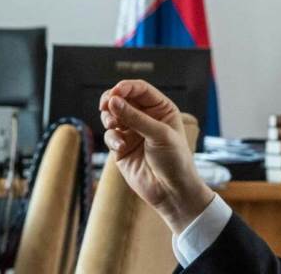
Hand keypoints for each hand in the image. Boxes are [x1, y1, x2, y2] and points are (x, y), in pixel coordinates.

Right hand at [100, 79, 213, 233]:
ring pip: (112, 115)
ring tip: (113, 125)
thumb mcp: (159, 134)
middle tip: (105, 105)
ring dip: (109, 118)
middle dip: (111, 100)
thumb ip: (135, 117)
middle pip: (122, 99)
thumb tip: (113, 101)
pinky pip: (110, 136)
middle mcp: (145, 118)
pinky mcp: (121, 148)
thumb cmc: (175, 160)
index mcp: (160, 109)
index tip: (115, 93)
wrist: (172, 191)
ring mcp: (132, 132)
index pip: (139, 89)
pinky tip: (120, 148)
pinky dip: (112, 139)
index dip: (125, 88)